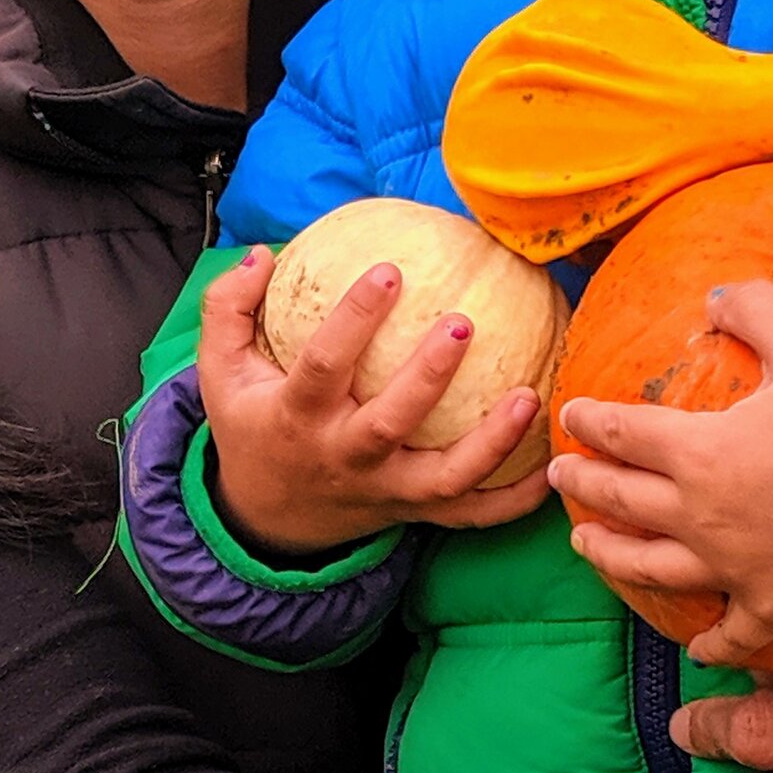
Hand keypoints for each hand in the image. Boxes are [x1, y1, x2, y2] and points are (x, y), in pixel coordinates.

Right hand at [196, 246, 549, 559]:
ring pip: (444, 478)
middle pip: (389, 424)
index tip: (388, 270)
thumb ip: (228, 308)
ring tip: (530, 395)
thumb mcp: (221, 373)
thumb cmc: (255, 427)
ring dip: (491, 444)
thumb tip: (266, 254)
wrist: (269, 518)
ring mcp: (385, 492)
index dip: (353, 320)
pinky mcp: (415, 514)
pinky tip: (551, 464)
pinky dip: (513, 500)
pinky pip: (472, 515)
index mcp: (297, 418)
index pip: (323, 366)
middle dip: (427, 377)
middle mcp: (344, 458)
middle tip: (463, 324)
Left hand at [550, 280, 772, 663]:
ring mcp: (732, 569)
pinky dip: (711, 645)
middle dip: (581, 486)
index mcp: (700, 452)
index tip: (572, 417)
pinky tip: (697, 650)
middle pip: (620, 501)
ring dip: (609, 557)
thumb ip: (756, 310)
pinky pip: (731, 635)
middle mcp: (702, 516)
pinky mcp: (772, 606)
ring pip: (648, 569)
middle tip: (559, 477)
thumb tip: (714, 294)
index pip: (622, 434)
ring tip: (585, 547)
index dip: (590, 422)